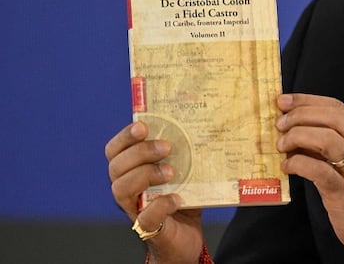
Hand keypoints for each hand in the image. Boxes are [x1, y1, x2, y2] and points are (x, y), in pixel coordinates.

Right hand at [105, 121, 204, 263]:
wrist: (187, 238)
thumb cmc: (183, 199)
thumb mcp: (185, 171)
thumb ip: (187, 153)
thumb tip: (208, 125)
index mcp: (131, 171)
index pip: (115, 150)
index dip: (124, 137)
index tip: (142, 126)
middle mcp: (127, 190)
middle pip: (116, 166)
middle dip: (140, 152)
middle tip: (166, 147)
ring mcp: (134, 209)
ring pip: (120, 189)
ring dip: (146, 175)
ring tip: (171, 172)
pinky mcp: (148, 228)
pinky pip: (145, 216)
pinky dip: (160, 205)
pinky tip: (177, 198)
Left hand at [276, 93, 343, 262]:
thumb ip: (329, 141)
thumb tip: (295, 126)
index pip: (337, 107)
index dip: (308, 100)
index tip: (285, 101)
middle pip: (333, 118)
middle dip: (302, 115)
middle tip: (281, 123)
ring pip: (327, 139)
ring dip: (298, 136)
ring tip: (282, 144)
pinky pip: (318, 170)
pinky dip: (298, 163)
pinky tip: (288, 166)